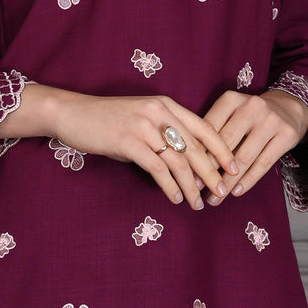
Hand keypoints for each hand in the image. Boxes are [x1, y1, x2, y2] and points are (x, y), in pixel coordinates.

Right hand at [5, 85, 239, 209]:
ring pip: (178, 160)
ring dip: (192, 185)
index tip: (234, 169)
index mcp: (166, 105)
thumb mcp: (142, 119)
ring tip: (198, 203)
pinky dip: (170, 186)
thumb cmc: (109, 120)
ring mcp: (143, 126)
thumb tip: (186, 162)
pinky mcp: (128, 142)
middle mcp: (158, 112)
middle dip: (212, 173)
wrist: (73, 113)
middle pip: (195, 146)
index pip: (204, 127)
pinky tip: (176, 197)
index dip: (222, 149)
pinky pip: (157, 168)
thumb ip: (164, 134)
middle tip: (222, 192)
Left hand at [202, 89, 307, 204]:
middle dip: (210, 170)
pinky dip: (248, 180)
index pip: (210, 129)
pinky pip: (263, 163)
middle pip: (226, 144)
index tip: (188, 174)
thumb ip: (213, 132)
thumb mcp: (230, 113)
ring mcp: (270, 120)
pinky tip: (236, 192)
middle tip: (198, 190)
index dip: (198, 153)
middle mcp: (251, 106)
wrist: (287, 108)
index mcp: (231, 99)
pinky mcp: (286, 134)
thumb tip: (191, 165)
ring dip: (228, 182)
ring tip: (216, 198)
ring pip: (244, 158)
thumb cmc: (249, 116)